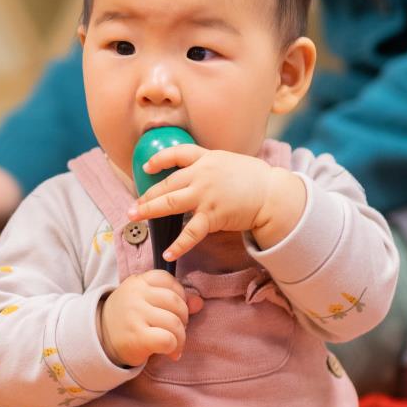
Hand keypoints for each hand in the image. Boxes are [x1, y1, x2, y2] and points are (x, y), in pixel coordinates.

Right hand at [98, 270, 201, 366]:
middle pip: (176, 303)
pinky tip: (170, 352)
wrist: (100, 340)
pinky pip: (167, 339)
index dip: (179, 295)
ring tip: (175, 345)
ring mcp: (134, 315)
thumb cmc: (128, 319)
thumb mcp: (146, 302)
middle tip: (177, 330)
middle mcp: (135, 295)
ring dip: (181, 337)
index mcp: (137, 282)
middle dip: (183, 319)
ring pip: (174, 322)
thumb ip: (173, 299)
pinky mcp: (136, 336)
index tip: (173, 310)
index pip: (167, 280)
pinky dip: (174, 347)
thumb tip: (199, 303)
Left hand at [128, 145, 306, 261]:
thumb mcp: (229, 162)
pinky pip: (190, 232)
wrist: (273, 194)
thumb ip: (210, 166)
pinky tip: (166, 252)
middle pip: (167, 183)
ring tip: (134, 218)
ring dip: (149, 211)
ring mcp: (205, 195)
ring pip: (170, 203)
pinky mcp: (212, 215)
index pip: (177, 153)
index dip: (159, 159)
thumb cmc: (255, 179)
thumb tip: (196, 174)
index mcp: (207, 159)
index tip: (146, 167)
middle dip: (146, 195)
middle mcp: (202, 175)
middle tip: (132, 206)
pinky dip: (178, 244)